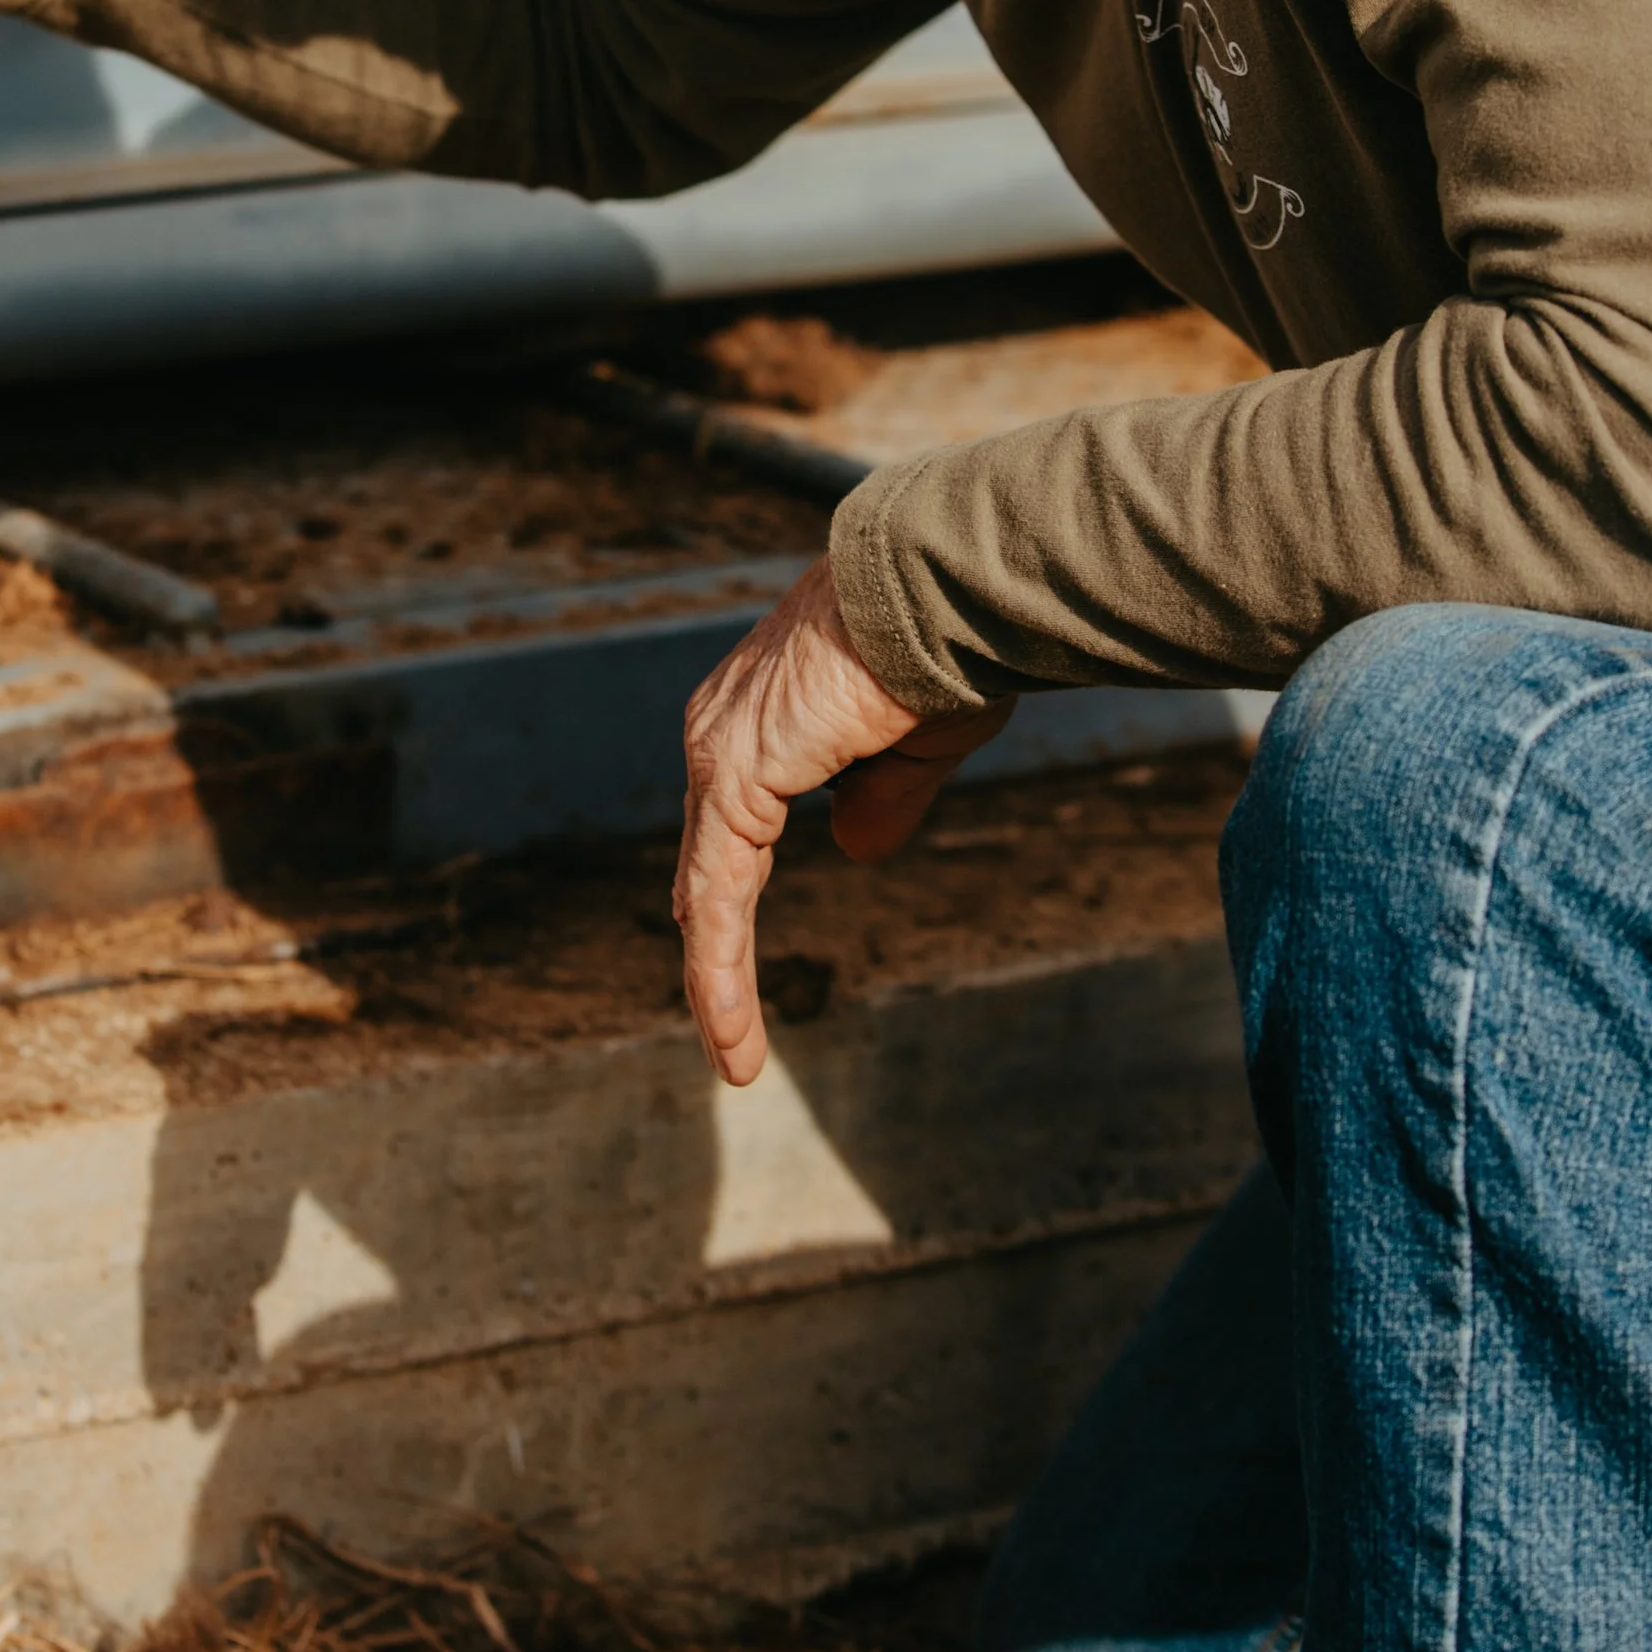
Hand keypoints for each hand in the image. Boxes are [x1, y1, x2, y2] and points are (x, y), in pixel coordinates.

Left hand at [674, 558, 1012, 1084]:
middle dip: (714, 951)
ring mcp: (720, 756)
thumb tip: (853, 852)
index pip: (731, 828)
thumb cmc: (944, 652)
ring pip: (707, 894)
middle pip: (707, 866)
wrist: (945, 591)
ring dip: (719, 983)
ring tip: (736, 1060)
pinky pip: (717, 898)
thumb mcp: (911, 745)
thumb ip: (878, 800)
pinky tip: (733, 1038)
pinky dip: (721, 972)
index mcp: (759, 715)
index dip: (730, 897)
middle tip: (727, 1034)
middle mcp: (721, 732)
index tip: (731, 962)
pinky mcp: (735, 783)